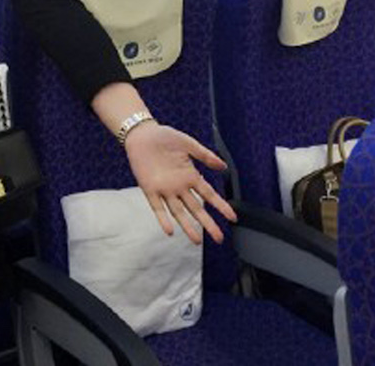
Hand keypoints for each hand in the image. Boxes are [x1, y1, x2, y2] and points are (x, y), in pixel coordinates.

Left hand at [124, 121, 236, 244]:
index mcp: (189, 175)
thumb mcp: (188, 144)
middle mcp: (179, 186)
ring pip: (178, 211)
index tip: (233, 217)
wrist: (142, 133)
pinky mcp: (149, 188)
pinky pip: (157, 207)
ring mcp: (164, 188)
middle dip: (208, 223)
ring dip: (187, 226)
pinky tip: (170, 230)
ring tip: (197, 240)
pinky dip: (163, 218)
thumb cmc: (164, 137)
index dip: (221, 206)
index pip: (209, 195)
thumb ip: (205, 156)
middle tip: (219, 238)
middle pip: (196, 208)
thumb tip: (224, 166)